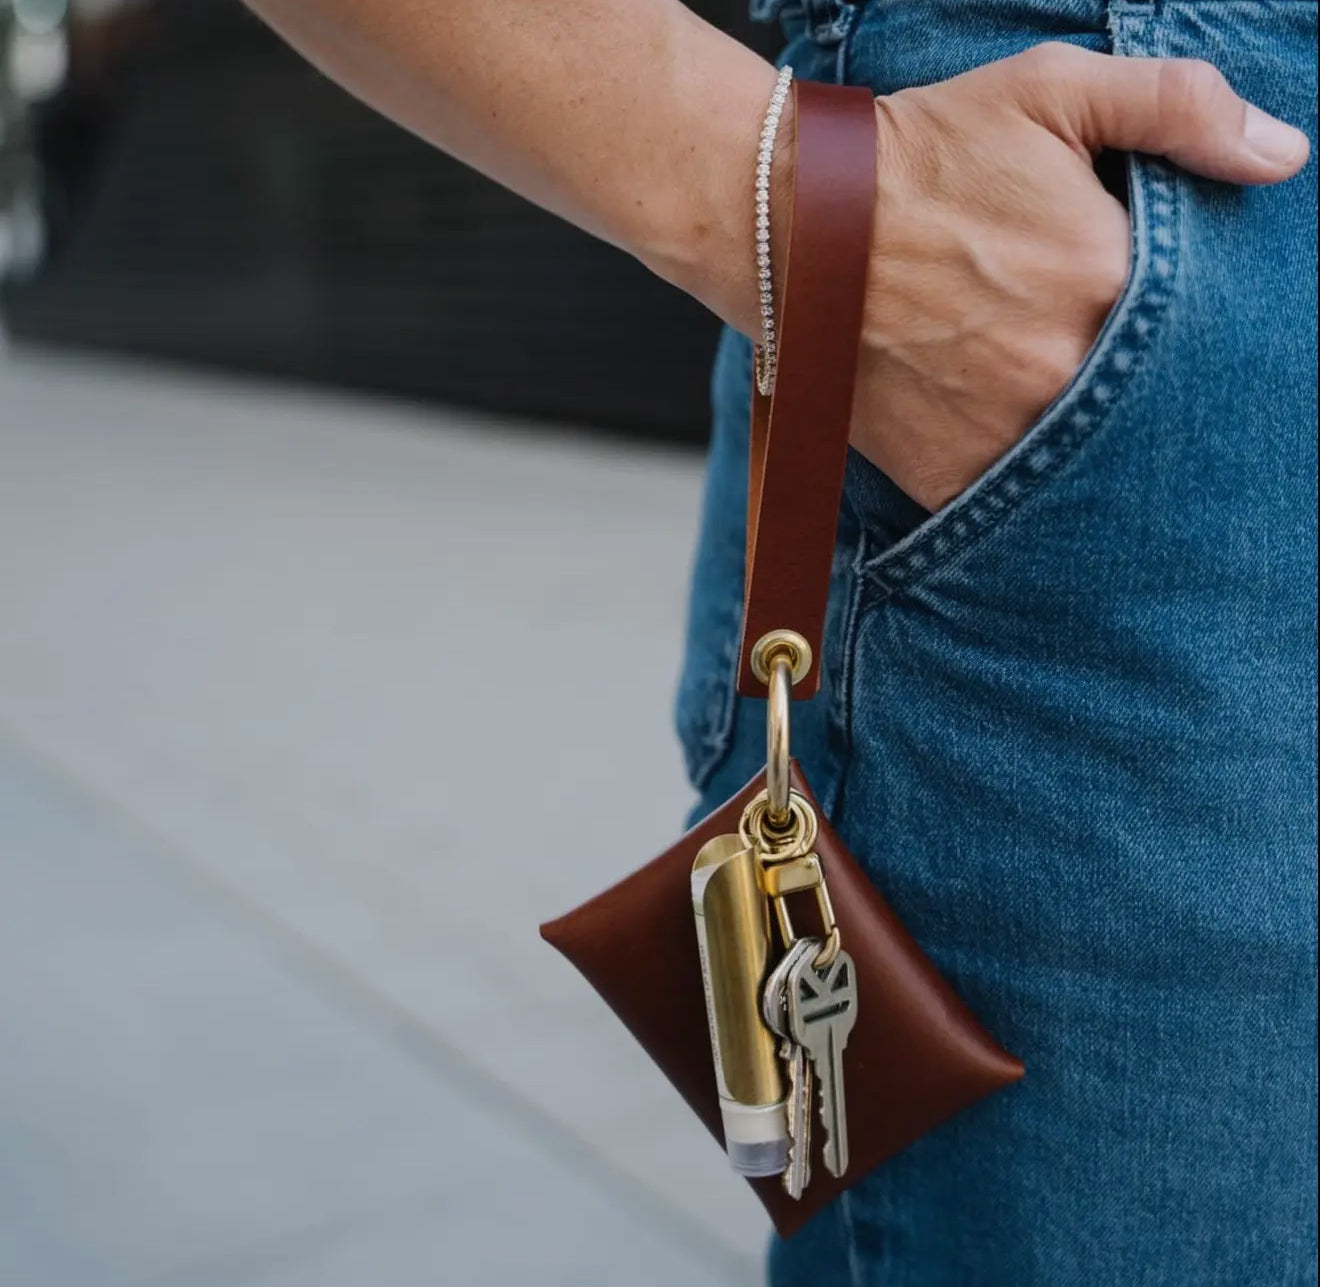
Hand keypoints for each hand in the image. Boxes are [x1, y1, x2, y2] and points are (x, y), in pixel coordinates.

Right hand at [848, 44, 1308, 510]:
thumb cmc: (922, 156)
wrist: (794, 226)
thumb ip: (1179, 108)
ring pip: (1079, 462)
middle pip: (1139, 405)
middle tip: (1081, 358)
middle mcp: (1064, 373)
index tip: (1146, 319)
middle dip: (1132, 391)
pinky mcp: (947, 476)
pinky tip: (1000, 439)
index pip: (1192, 330)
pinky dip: (1012, 484)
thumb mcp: (1052, 91)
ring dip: (1078, 442)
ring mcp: (1002, 435)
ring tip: (1040, 399)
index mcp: (1107, 282)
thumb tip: (1285, 156)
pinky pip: (1005, 504)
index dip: (1181, 329)